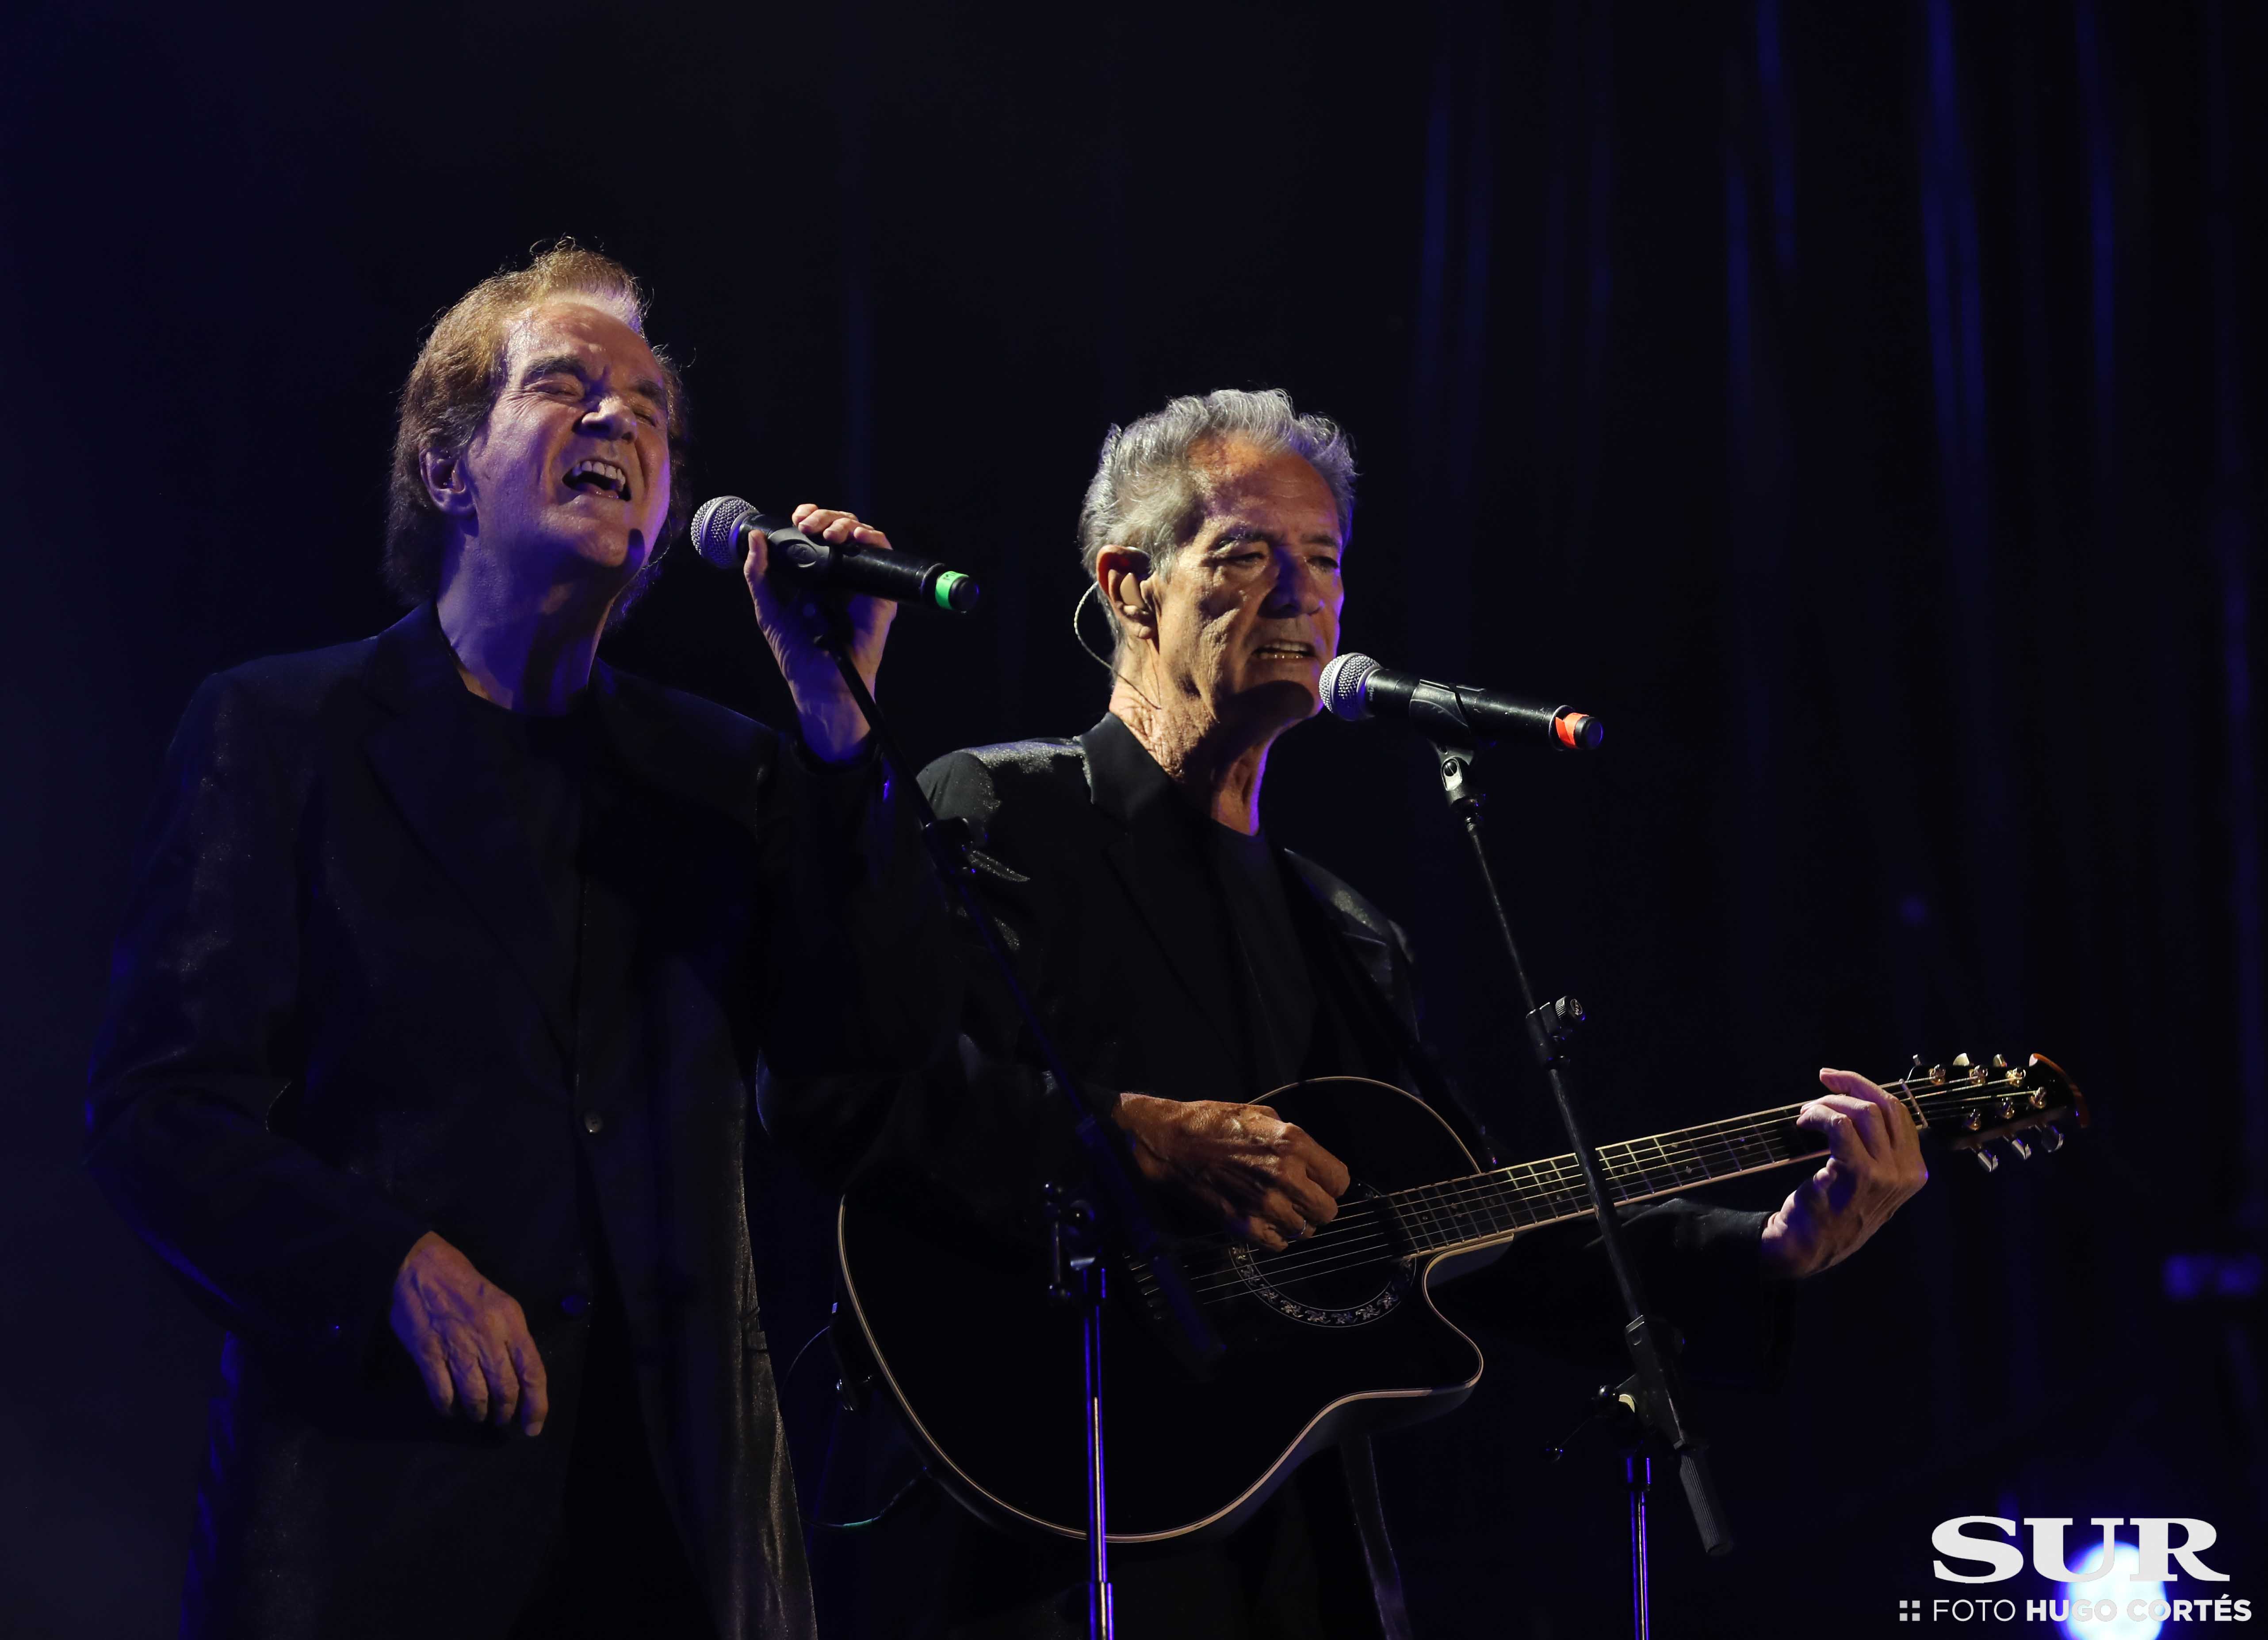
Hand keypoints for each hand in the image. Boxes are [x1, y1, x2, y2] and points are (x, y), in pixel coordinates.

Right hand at [389, 1231, 548, 1434]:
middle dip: (505, 1412)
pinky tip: (451, 1409)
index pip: (533, 1371)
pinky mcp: (427, 1352)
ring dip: (478, 1413)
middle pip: (505, 1388)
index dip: (536, 1404)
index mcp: (511, 1322)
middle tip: (501, 1419)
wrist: (422, 1267)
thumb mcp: (502, 1305)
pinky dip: (448, 1407)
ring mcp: (456, 1345)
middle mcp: (488, 1336)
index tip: (533, 1426)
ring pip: (475, 1395)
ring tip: (478, 1415)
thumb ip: (512, 1339)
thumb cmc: (467, 1286)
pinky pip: (442, 1393)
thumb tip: (522, 1377)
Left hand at [743, 504, 897, 761]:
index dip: (813, 516)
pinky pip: (884, 559)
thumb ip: (759, 576)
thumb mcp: (769, 609)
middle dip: (827, 517)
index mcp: (819, 574)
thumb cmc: (798, 653)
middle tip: (810, 525)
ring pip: (864, 536)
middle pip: (843, 528)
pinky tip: (858, 537)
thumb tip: (755, 539)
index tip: (798, 518)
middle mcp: (843, 575)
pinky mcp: (881, 596)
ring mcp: (863, 584)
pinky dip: (875, 541)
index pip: (821, 533)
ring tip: (830, 533)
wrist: (819, 683)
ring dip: (847, 524)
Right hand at [1114, 1093, 1351, 1250]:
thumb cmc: (1213, 1123)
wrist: (1170, 1142)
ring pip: (1305, 1232)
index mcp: (1293, 1144)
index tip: (1319, 1181)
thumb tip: (1312, 1161)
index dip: (1330, 1182)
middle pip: (1328, 1211)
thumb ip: (1293, 1140)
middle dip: (1318, 1204)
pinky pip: (1278, 1245)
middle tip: (1301, 1197)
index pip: (1340, 1180)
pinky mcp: (1244, 1226)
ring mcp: (1265, 1205)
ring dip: (1295, 1221)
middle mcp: (1285, 1177)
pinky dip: (1275, 1236)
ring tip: (1278, 1207)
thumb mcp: (1262, 1116)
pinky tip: (1263, 1219)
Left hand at [1759, 1068, 1929, 1277]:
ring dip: (1830, 1103)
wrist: (1809, 1246)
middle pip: (1886, 1106)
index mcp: (1914, 1170)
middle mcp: (1906, 1173)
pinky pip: (1839, 1126)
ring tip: (1807, 1112)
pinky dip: (1819, 1115)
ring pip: (1863, 1113)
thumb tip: (1858, 1100)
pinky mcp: (1856, 1174)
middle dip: (1852, 1085)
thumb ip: (1877, 1148)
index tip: (1840, 1081)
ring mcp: (1884, 1175)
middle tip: (1824, 1080)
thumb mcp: (1871, 1181)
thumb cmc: (1834, 1208)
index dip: (1868, 1089)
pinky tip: (1804, 1123)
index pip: (1900, 1113)